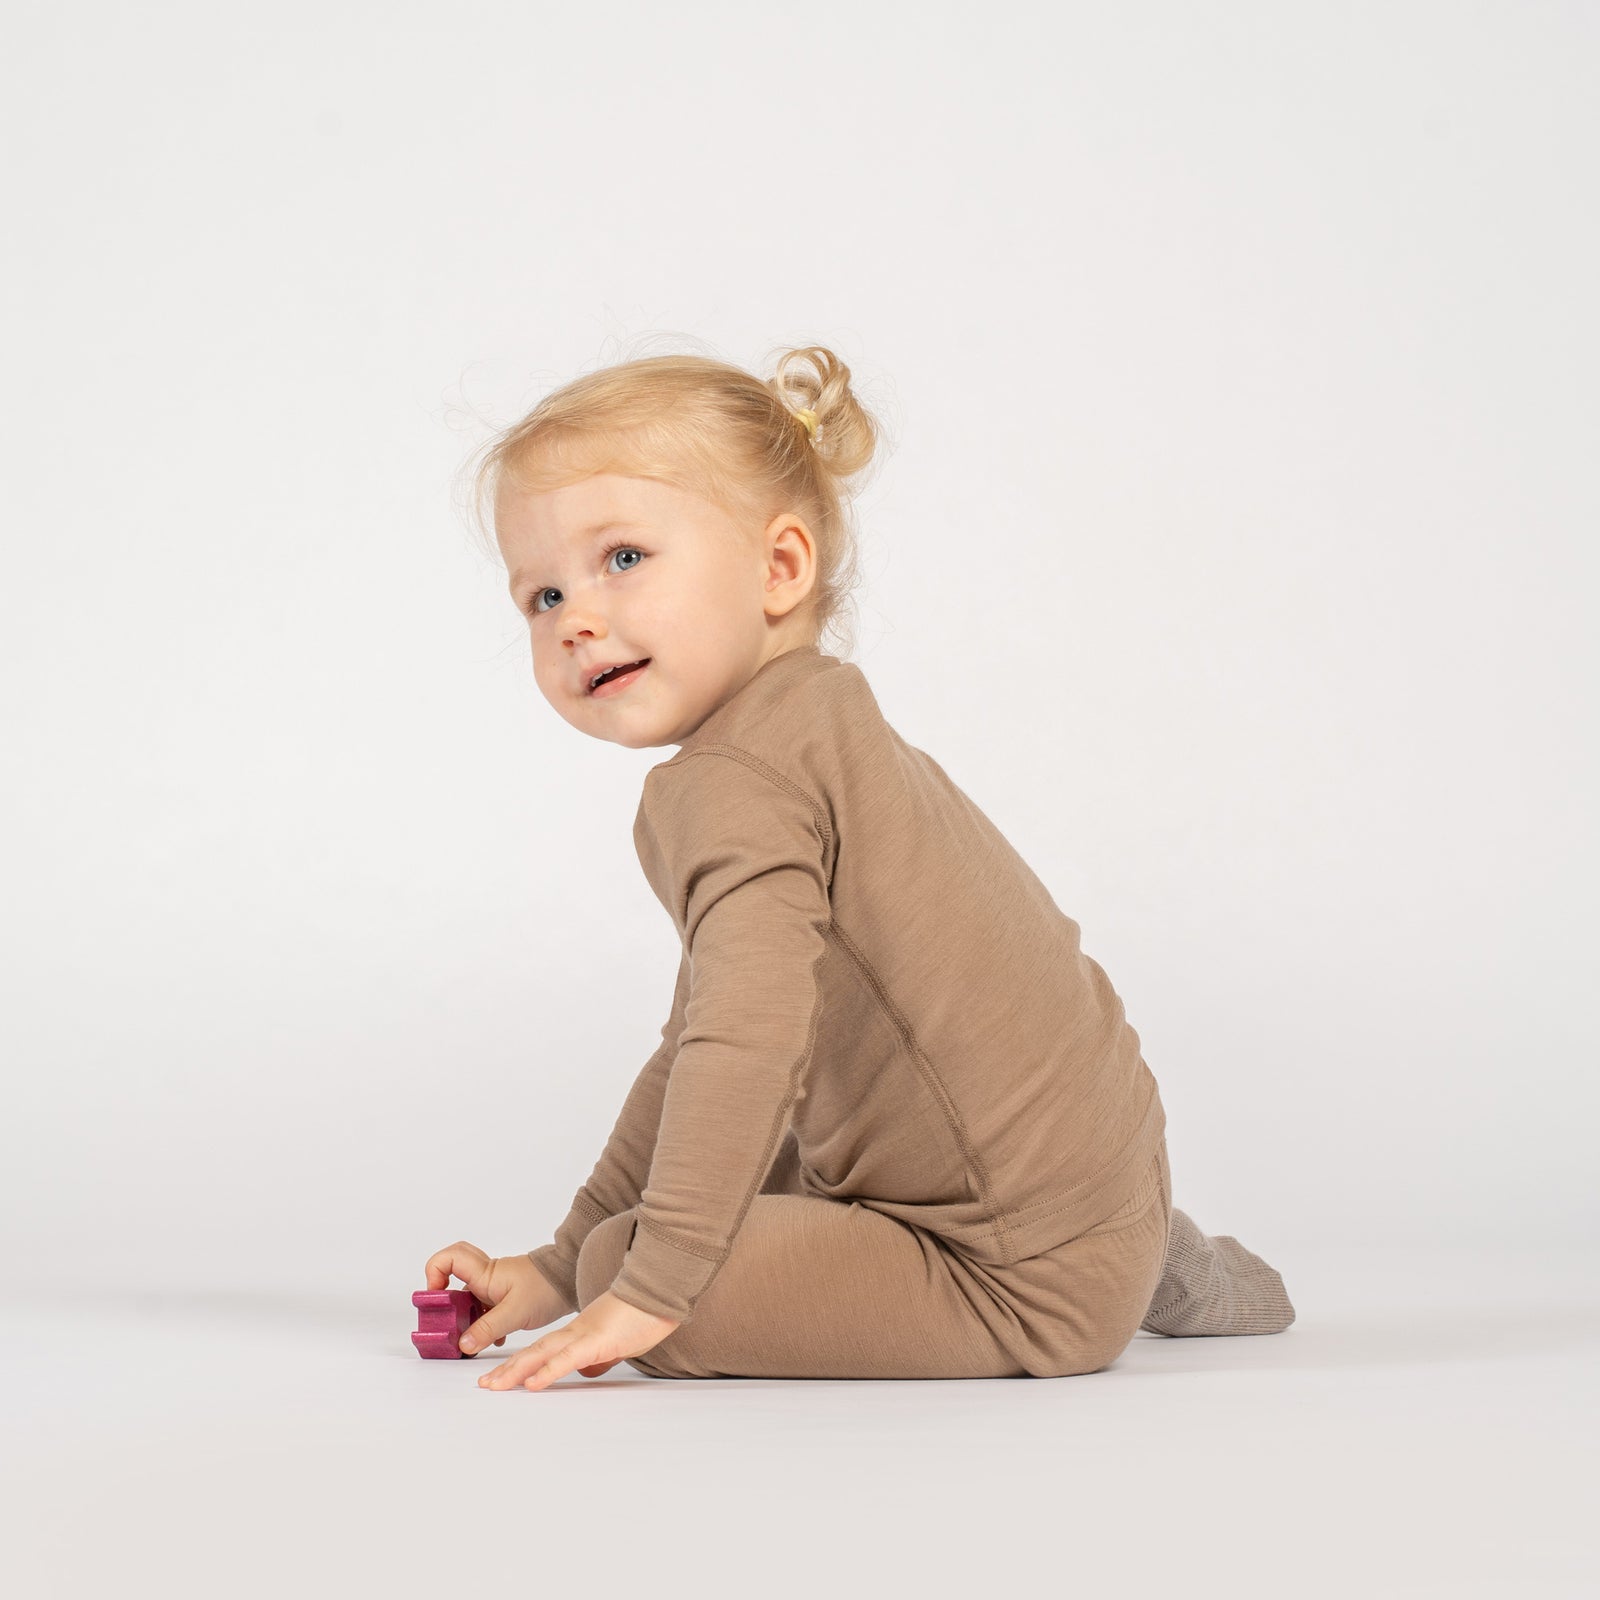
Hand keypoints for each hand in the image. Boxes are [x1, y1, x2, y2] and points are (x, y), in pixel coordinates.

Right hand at [422, 1241, 572, 1355]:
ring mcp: (494, 1287)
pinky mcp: (503, 1298)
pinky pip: (482, 1308)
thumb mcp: (515, 1312)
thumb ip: (487, 1328)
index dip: (434, 1274)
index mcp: (485, 1273)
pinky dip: (481, 1324)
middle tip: (446, 1318)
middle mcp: (486, 1277)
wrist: (571, 1282)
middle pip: (451, 1273)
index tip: (438, 1298)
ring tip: (469, 1338)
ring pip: (467, 1296)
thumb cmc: (546, 1288)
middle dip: (444, 1296)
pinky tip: (492, 1339)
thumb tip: (462, 1343)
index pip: (449, 1258)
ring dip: (464, 1316)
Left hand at [478, 1290, 681, 1390]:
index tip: (501, 1376)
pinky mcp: (597, 1340)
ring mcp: (585, 1335)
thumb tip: (587, 1372)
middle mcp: (576, 1332)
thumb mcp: (619, 1342)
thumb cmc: (646, 1314)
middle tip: (485, 1385)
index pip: (544, 1349)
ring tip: (495, 1385)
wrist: (659, 1290)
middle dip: (508, 1370)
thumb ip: (600, 1356)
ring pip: (543, 1354)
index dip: (520, 1363)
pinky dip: (548, 1371)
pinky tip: (532, 1383)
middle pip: (535, 1352)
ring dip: (516, 1370)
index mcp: (581, 1332)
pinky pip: (568, 1359)